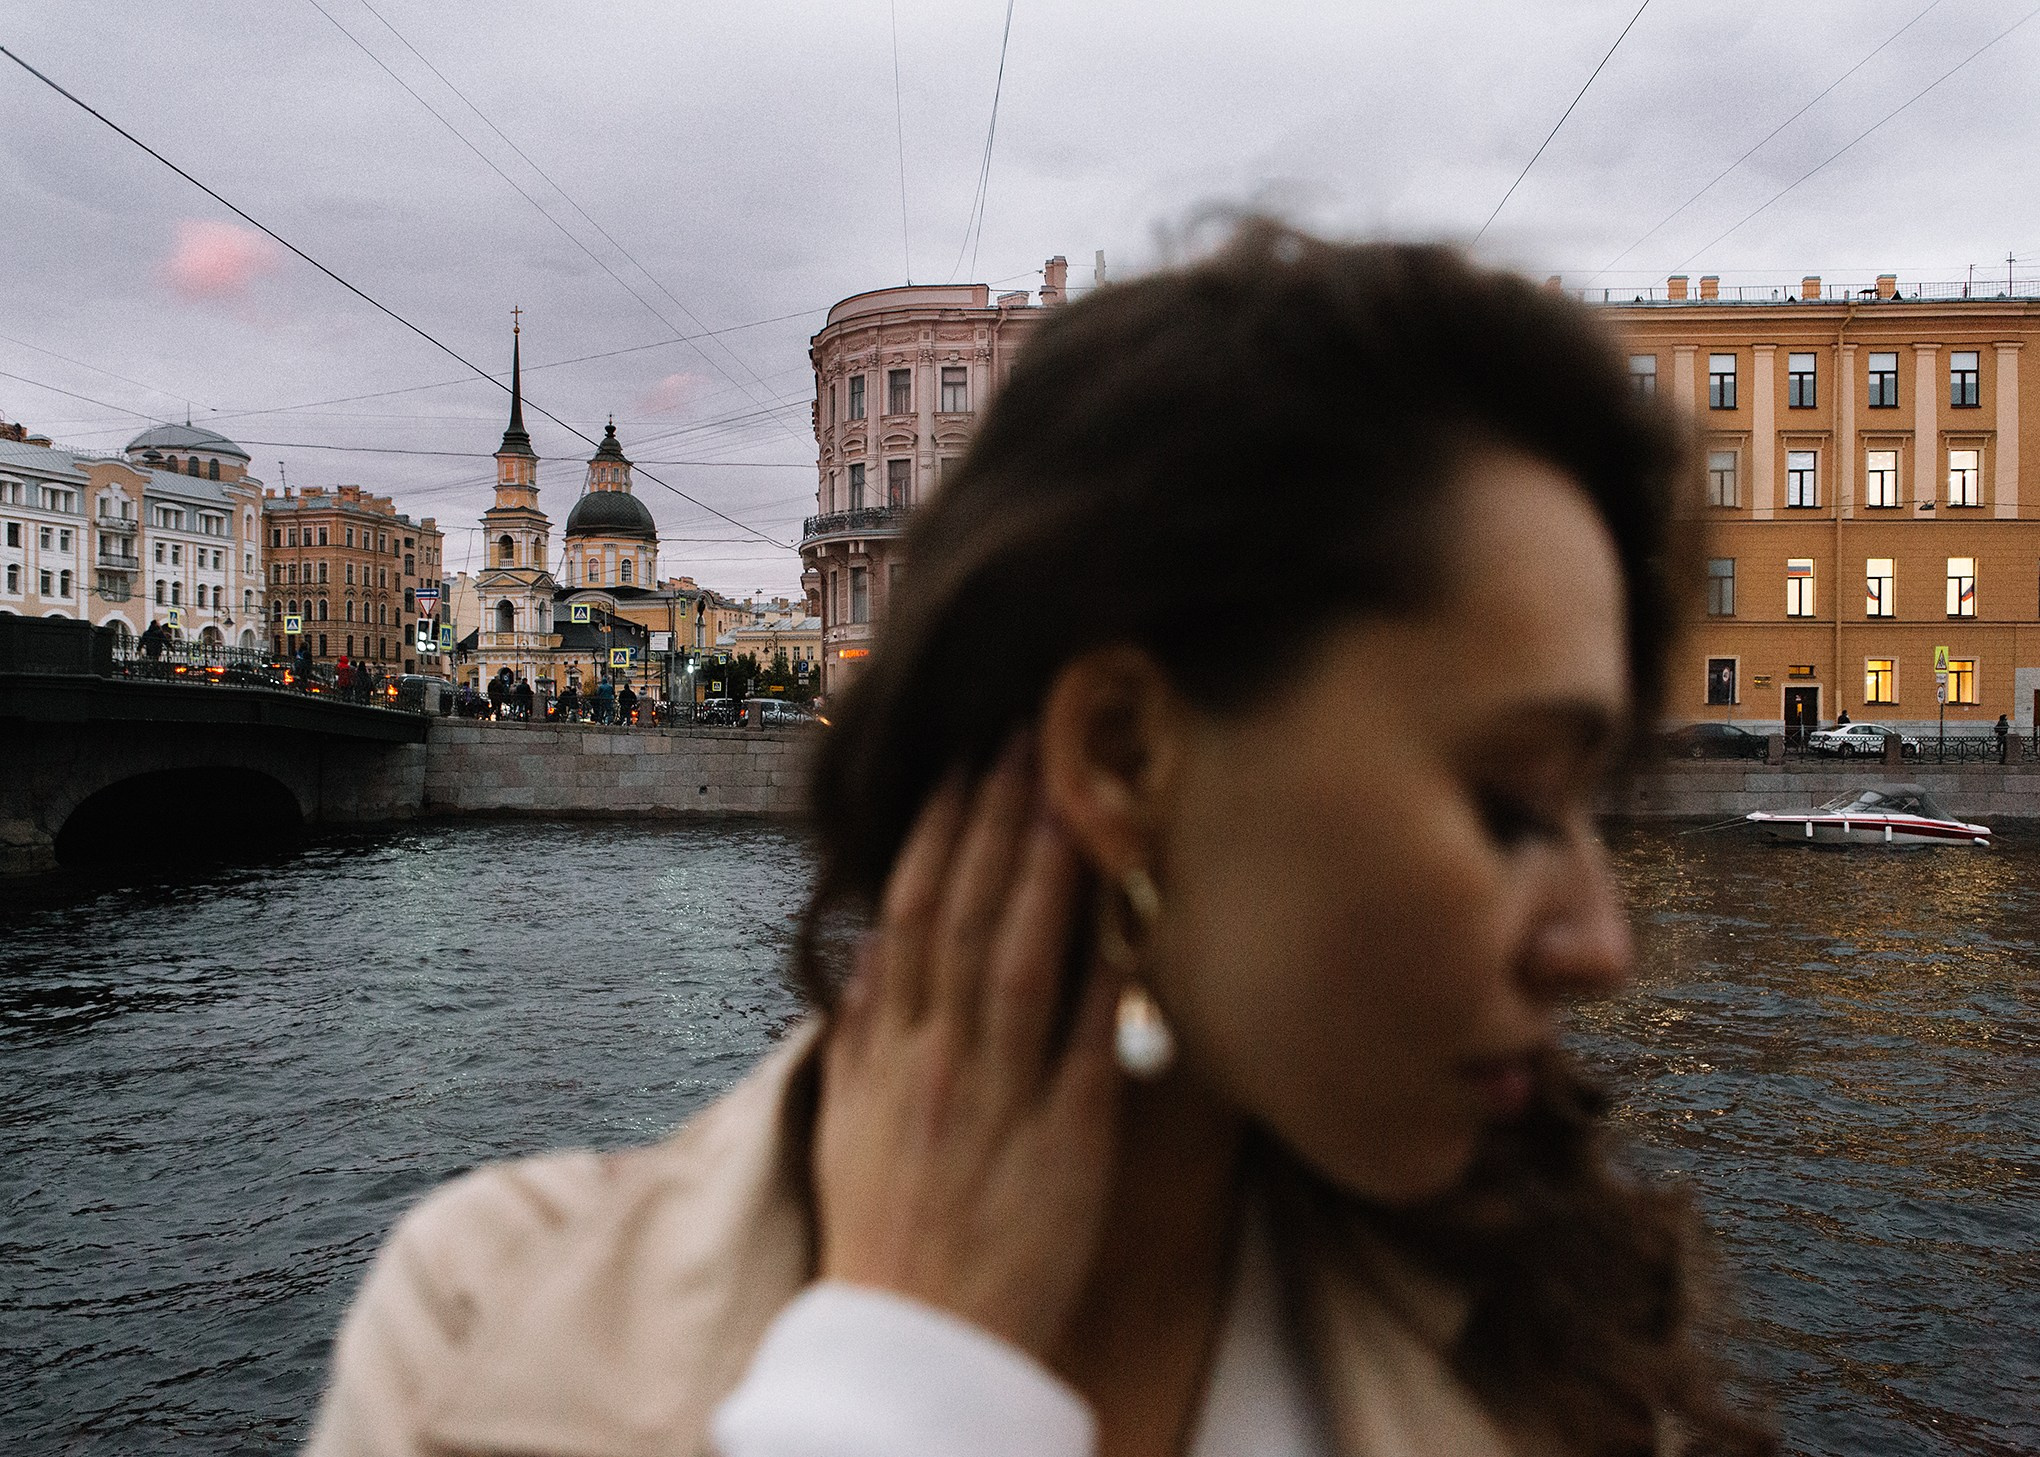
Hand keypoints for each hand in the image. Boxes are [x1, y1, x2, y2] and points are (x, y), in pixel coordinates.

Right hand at [813, 744, 1122, 1360]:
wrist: (917, 1342)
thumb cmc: (882, 1232)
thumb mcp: (844, 1126)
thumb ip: (856, 1034)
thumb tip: (869, 951)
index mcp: (890, 1049)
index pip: (914, 913)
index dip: (940, 831)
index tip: (964, 762)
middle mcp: (943, 1058)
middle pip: (970, 915)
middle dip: (998, 818)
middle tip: (1027, 732)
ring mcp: (1005, 1096)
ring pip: (1024, 959)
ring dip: (1045, 867)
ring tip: (1070, 785)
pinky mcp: (1068, 1141)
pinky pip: (1089, 1041)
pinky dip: (1106, 972)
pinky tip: (1128, 907)